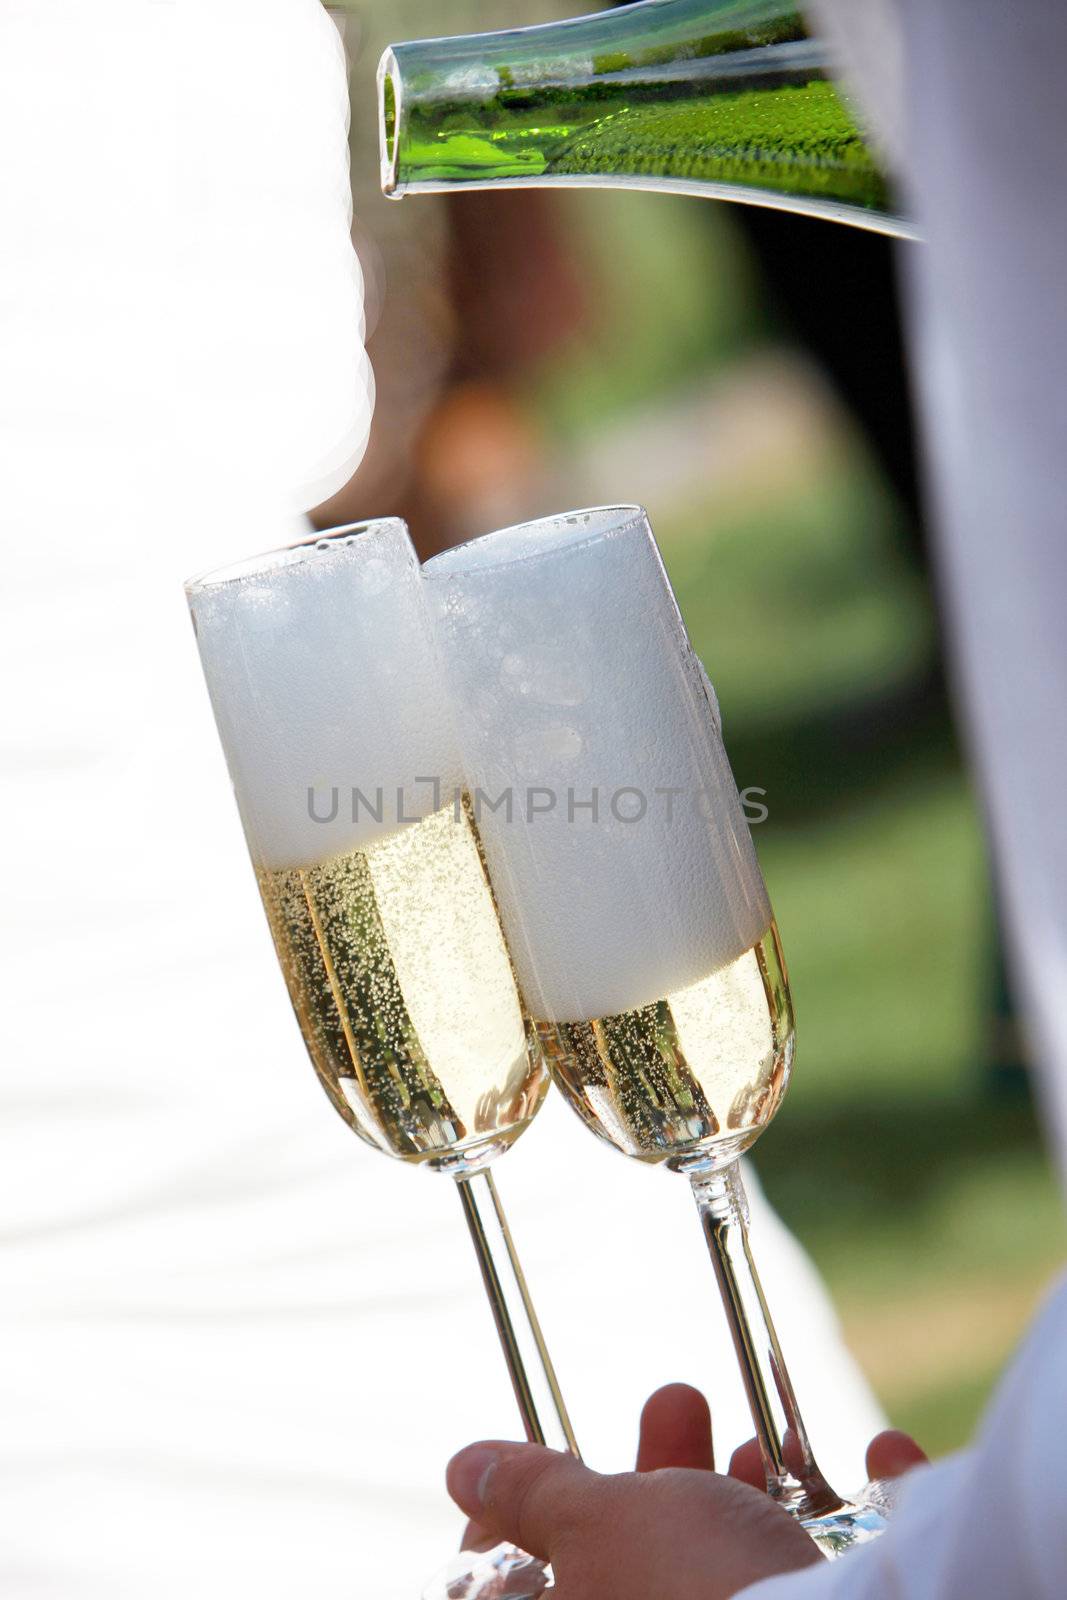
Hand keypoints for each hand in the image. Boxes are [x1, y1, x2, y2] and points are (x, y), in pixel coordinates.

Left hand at [448, 1385, 926, 1599]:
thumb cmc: (699, 1596)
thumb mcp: (598, 1522)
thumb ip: (536, 1494)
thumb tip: (465, 1468)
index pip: (512, 1592)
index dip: (519, 1526)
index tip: (552, 1464)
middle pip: (638, 1575)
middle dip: (665, 1478)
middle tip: (680, 1405)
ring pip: (739, 1584)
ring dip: (754, 1500)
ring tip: (765, 1447)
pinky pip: (841, 1588)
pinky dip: (861, 1532)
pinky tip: (882, 1460)